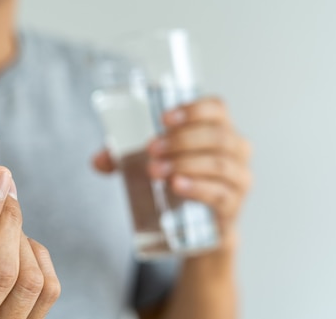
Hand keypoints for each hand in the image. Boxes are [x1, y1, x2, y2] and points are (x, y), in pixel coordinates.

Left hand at [93, 97, 251, 249]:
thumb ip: (125, 159)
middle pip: (217, 135)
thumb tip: (96, 161)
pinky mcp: (232, 206)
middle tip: (151, 149)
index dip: (193, 109)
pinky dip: (198, 188)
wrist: (197, 227)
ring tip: (156, 170)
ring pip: (220, 163)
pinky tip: (177, 185)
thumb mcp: (155, 162)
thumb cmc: (179, 179)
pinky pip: (221, 194)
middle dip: (182, 140)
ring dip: (186, 163)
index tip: (162, 119)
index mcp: (219, 128)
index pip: (216, 108)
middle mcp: (236, 149)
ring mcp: (238, 178)